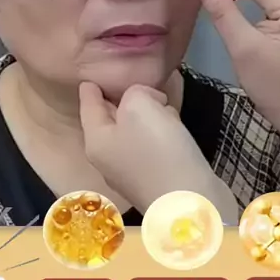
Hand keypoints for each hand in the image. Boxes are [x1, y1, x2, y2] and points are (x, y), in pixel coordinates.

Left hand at [79, 82, 238, 222]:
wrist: (190, 204)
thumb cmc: (157, 150)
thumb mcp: (139, 105)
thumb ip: (135, 92)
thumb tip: (149, 102)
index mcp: (96, 141)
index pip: (88, 104)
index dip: (92, 86)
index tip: (92, 76)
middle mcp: (109, 158)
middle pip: (111, 118)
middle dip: (124, 99)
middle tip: (137, 83)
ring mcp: (133, 172)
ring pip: (135, 130)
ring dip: (149, 116)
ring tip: (162, 105)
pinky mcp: (157, 179)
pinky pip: (154, 145)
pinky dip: (163, 133)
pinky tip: (175, 129)